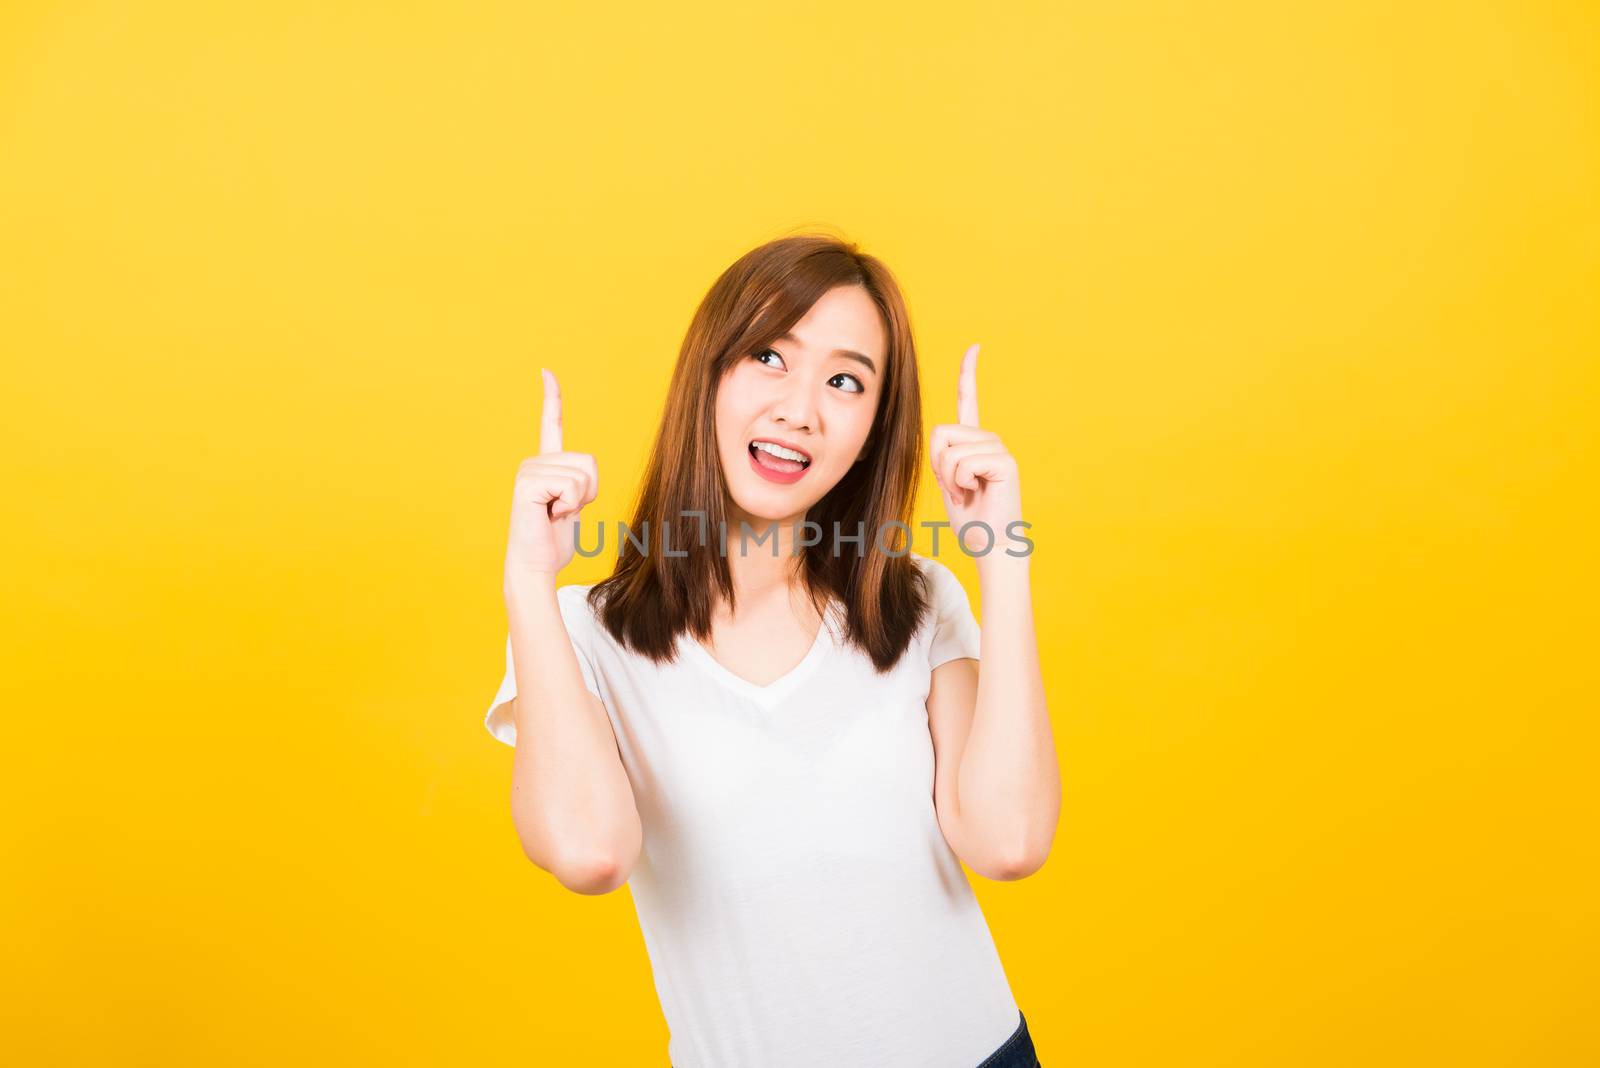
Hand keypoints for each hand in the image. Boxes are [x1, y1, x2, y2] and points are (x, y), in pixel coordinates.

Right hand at [504, 368, 598, 585]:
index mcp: (546, 464)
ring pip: (583, 475)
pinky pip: (571, 486)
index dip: (551, 398)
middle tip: (563, 512)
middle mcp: (534, 462)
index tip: (546, 371)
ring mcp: (528, 470)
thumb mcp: (574, 505)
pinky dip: (569, 506)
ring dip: (578, 502)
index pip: (551, 424)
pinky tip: (549, 515)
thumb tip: (584, 480)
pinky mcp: (527, 483)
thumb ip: (579, 485)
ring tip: (555, 515)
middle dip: (589, 492)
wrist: (536, 566)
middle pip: (589, 462)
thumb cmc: (554, 540)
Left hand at [929, 343, 1023, 559]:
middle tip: (956, 489)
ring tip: (967, 494)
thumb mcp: (947, 482)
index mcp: (975, 442)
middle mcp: (990, 440)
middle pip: (941, 433)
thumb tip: (940, 435)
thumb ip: (942, 456)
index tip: (974, 347)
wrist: (991, 545)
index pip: (969, 401)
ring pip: (949, 450)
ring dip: (949, 478)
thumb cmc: (970, 519)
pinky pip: (963, 462)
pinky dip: (960, 483)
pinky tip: (976, 493)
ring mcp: (999, 449)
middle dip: (937, 465)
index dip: (969, 373)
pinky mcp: (1005, 462)